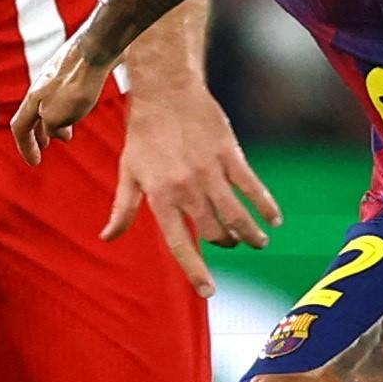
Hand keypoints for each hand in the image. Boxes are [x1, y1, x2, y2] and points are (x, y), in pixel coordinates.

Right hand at [10, 45, 110, 163]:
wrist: (98, 47)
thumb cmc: (78, 83)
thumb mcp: (59, 116)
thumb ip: (51, 127)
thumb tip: (54, 131)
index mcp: (33, 98)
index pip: (20, 127)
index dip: (25, 147)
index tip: (35, 162)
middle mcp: (41, 86)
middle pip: (33, 114)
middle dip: (38, 134)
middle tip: (45, 147)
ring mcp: (57, 75)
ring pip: (50, 103)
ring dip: (54, 122)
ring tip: (67, 134)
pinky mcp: (75, 68)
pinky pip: (65, 93)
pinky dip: (68, 107)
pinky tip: (83, 107)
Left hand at [102, 82, 281, 297]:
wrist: (167, 89)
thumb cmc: (144, 133)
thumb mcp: (128, 172)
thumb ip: (122, 209)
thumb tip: (107, 238)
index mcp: (161, 196)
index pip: (181, 243)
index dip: (195, 271)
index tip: (208, 292)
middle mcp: (187, 187)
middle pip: (215, 231)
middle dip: (226, 244)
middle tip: (231, 244)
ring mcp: (210, 171)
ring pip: (237, 214)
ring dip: (250, 234)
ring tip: (258, 243)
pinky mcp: (230, 154)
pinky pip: (252, 186)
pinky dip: (266, 205)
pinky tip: (275, 218)